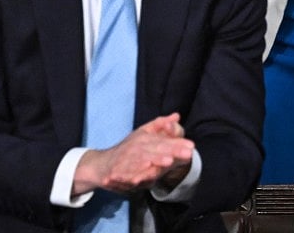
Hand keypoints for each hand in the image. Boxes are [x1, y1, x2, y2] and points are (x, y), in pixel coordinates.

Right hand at [73, 113, 194, 195]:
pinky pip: (128, 176)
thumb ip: (160, 125)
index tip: (191, 146)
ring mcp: (126, 162)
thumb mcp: (143, 133)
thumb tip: (176, 116)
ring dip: (155, 162)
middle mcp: (136, 148)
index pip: (164, 140)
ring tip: (167, 162)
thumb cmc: (127, 149)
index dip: (178, 143)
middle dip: (172, 152)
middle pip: (156, 150)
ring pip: (143, 162)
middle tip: (187, 154)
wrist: (102, 165)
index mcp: (144, 138)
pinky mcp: (117, 174)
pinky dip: (135, 176)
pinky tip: (143, 178)